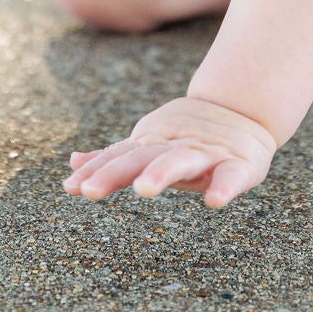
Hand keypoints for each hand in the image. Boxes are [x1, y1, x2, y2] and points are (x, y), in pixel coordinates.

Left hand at [62, 95, 276, 208]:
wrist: (242, 110)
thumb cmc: (187, 136)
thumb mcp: (149, 144)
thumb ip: (114, 158)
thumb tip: (72, 164)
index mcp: (151, 145)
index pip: (119, 158)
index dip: (96, 172)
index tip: (70, 188)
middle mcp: (173, 147)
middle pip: (140, 158)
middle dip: (114, 172)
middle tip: (90, 191)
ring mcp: (205, 153)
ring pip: (180, 161)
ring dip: (161, 172)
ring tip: (143, 189)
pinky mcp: (237, 163)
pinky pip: (230, 175)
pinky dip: (223, 186)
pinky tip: (214, 201)